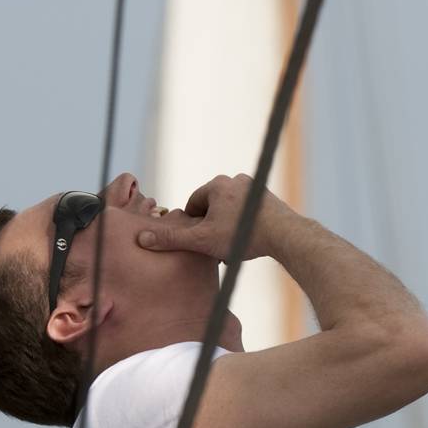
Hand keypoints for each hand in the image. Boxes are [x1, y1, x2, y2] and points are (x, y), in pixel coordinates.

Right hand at [136, 174, 289, 261]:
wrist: (284, 235)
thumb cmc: (242, 236)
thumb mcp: (202, 240)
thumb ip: (172, 239)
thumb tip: (142, 238)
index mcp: (216, 185)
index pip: (194, 204)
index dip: (193, 225)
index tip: (199, 242)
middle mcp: (235, 180)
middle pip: (213, 207)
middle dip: (211, 226)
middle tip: (216, 248)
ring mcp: (254, 188)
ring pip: (231, 210)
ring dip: (227, 227)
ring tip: (232, 246)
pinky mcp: (269, 199)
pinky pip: (248, 212)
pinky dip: (244, 225)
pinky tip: (247, 241)